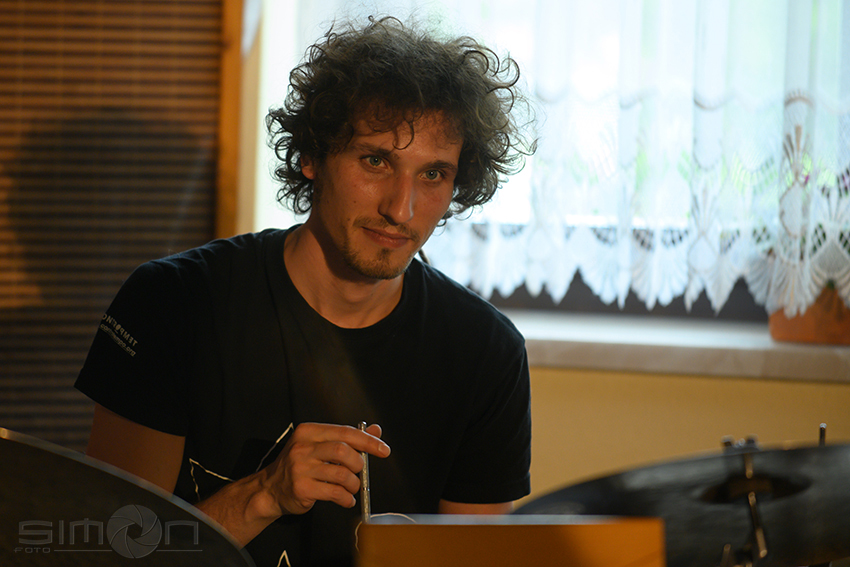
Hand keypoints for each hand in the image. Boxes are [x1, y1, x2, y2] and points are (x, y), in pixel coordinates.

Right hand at [259, 422, 389, 516]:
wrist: (270, 489)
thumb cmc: (299, 465)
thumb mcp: (319, 445)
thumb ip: (347, 438)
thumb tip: (375, 430)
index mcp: (309, 432)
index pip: (345, 432)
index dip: (368, 441)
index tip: (383, 449)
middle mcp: (303, 447)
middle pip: (343, 451)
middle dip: (359, 464)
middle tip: (359, 471)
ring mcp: (300, 468)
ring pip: (341, 474)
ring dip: (354, 483)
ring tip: (352, 487)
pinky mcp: (301, 488)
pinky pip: (334, 492)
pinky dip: (346, 498)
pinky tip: (346, 499)